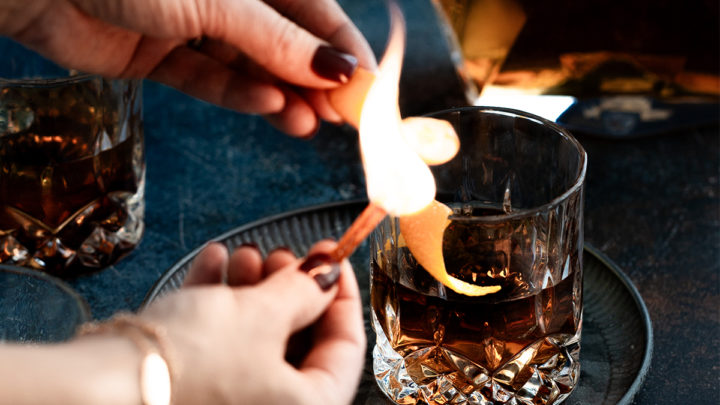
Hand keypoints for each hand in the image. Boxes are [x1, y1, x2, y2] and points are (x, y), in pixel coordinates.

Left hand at [0, 0, 375, 135]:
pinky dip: (240, 97)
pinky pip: (211, 80)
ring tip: (310, 124)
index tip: (370, 92)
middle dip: (316, 82)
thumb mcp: (220, 2)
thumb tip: (339, 68)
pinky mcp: (161, 56)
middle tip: (344, 119)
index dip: (345, 52)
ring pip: (252, 67)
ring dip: (283, 97)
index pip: (315, 13)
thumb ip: (279, 40)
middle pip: (286, 44)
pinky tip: (268, 108)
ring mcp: (193, 25)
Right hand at [140, 240, 365, 404]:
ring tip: (245, 255)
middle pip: (299, 341)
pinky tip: (214, 263)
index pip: (348, 350)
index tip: (334, 260)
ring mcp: (229, 401)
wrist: (99, 386)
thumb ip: (304, 291)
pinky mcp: (193, 388)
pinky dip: (219, 303)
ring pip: (258, 338)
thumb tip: (326, 275)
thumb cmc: (186, 364)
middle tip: (284, 256)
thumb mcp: (261, 314)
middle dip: (290, 289)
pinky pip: (219, 342)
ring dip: (254, 290)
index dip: (343, 296)